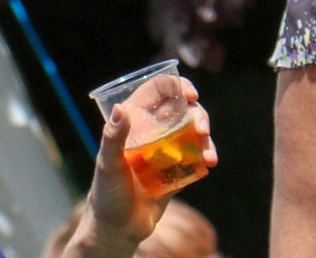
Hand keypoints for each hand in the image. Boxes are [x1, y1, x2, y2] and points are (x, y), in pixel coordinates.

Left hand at [79, 80, 218, 256]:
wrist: (118, 229)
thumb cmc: (106, 194)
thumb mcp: (107, 164)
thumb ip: (113, 137)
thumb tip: (120, 109)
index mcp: (135, 123)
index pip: (157, 92)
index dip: (176, 86)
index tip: (190, 94)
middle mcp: (152, 132)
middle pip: (182, 110)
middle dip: (198, 114)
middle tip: (202, 128)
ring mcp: (167, 151)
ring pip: (194, 132)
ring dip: (206, 137)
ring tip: (208, 154)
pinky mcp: (178, 170)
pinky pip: (197, 157)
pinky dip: (206, 156)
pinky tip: (209, 163)